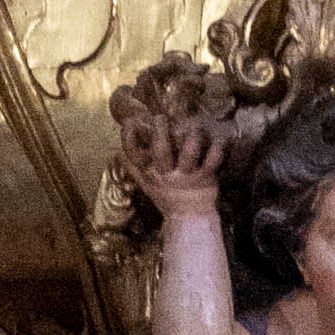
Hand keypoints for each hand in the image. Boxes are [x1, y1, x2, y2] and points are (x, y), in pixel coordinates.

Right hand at [109, 62, 238, 194]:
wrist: (190, 217)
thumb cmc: (166, 196)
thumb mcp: (146, 183)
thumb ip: (133, 167)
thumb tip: (116, 150)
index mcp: (150, 173)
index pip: (133, 154)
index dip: (129, 138)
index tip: (128, 122)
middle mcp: (167, 174)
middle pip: (162, 150)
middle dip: (161, 131)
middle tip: (161, 117)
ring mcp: (188, 176)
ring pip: (189, 153)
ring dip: (191, 137)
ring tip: (193, 125)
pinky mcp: (206, 178)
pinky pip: (213, 162)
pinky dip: (216, 149)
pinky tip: (218, 140)